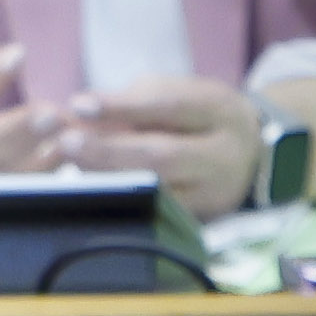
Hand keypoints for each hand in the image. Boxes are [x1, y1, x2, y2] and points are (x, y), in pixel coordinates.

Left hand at [51, 76, 261, 219]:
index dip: (122, 107)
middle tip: (66, 142)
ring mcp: (213, 193)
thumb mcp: (175, 94)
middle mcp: (223, 155)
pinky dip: (119, 201)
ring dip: (107, 178)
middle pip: (163, 156)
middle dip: (109, 150)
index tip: (79, 105)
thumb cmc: (195, 117)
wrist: (248, 154)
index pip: (170, 106)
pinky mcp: (199, 220)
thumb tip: (78, 113)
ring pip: (157, 191)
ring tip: (68, 165)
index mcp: (220, 111)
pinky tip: (89, 190)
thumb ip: (131, 101)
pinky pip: (153, 213)